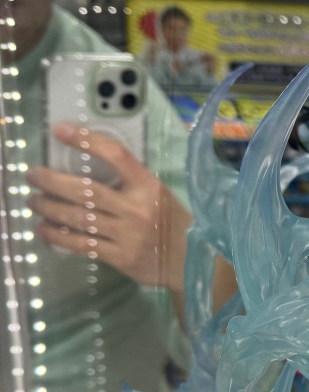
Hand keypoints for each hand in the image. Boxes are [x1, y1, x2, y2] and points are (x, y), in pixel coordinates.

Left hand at [28, 123, 189, 294]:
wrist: (192, 261)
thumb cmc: (172, 223)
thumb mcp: (158, 195)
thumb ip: (129, 183)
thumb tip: (87, 168)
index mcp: (149, 186)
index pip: (116, 156)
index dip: (87, 140)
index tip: (61, 130)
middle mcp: (137, 209)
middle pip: (86, 190)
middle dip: (52, 181)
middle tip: (32, 175)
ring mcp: (128, 235)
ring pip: (79, 218)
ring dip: (49, 208)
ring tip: (33, 201)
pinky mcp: (121, 257)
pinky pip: (82, 244)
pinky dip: (58, 236)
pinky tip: (44, 229)